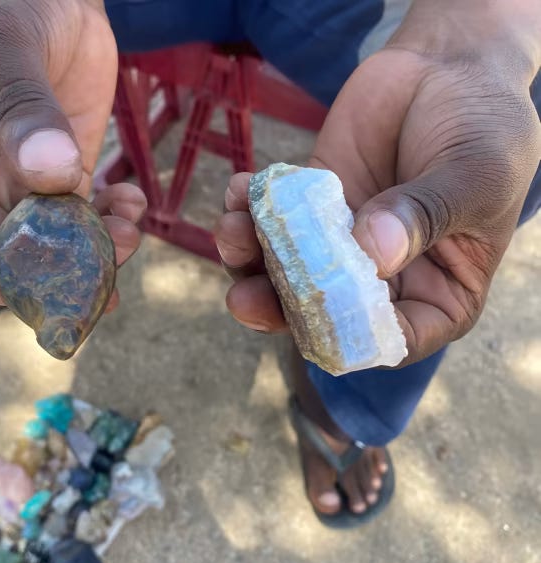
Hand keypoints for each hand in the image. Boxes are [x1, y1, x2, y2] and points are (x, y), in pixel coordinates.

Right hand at [0, 0, 139, 306]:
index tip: (9, 287)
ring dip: (86, 255)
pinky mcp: (62, 179)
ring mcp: (15, 187)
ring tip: (125, 238)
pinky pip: (83, 220)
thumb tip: (52, 176)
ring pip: (44, 248)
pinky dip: (110, 224)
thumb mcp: (0, 46)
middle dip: (42, 274)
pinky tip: (132, 205)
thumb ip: (21, 108)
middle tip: (90, 280)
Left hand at [216, 42, 539, 364]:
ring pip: (286, 272)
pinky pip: (272, 219)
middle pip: (323, 313)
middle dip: (278, 309)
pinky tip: (240, 189)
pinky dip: (248, 209)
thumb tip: (372, 254)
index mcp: (436, 292)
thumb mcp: (473, 175)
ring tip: (234, 228)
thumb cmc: (484, 129)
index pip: (391, 338)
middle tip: (243, 297)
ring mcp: (340, 243)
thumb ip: (425, 216)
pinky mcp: (310, 207)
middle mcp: (382, 278)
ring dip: (250, 260)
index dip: (349, 341)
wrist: (447, 67)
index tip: (313, 322)